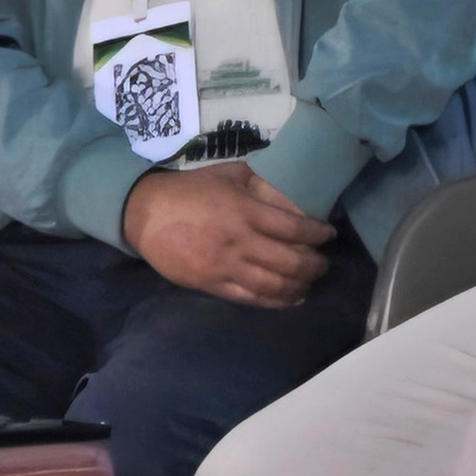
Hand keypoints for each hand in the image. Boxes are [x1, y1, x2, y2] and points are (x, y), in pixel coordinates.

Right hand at [123, 159, 335, 307]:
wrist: (145, 214)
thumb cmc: (191, 191)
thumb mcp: (230, 174)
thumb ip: (262, 181)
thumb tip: (294, 191)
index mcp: (245, 211)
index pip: (295, 229)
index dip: (318, 235)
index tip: (329, 235)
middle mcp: (239, 242)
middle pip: (290, 262)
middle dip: (315, 265)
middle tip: (324, 263)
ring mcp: (225, 267)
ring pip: (274, 286)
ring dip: (300, 286)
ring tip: (311, 282)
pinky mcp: (211, 285)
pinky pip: (250, 299)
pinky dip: (276, 302)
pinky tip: (291, 298)